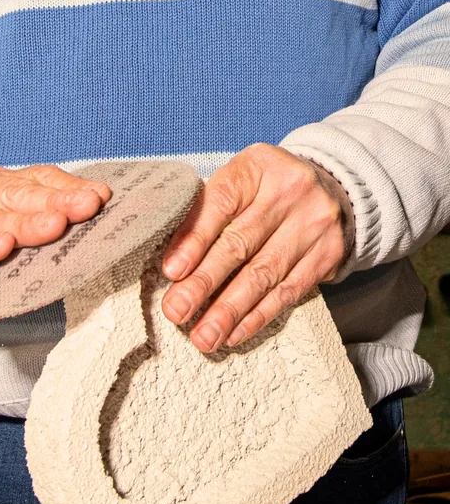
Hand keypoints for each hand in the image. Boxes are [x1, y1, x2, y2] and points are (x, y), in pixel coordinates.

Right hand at [0, 164, 111, 342]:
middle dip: (53, 202)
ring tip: (55, 225)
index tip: (99, 197)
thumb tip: (90, 208)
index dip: (63, 186)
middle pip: (11, 197)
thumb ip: (36, 222)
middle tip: (86, 208)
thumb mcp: (4, 238)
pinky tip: (2, 247)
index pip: (28, 180)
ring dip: (24, 225)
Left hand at [161, 143, 352, 352]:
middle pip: (239, 244)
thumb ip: (206, 213)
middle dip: (203, 283)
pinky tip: (233, 333)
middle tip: (176, 311)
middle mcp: (290, 191)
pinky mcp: (328, 254)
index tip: (172, 272)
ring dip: (228, 311)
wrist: (332, 186)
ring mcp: (313, 223)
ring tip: (203, 336)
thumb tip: (173, 267)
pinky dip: (257, 316)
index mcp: (257, 167)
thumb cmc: (264, 191)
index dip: (194, 240)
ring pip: (263, 275)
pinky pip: (287, 292)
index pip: (220, 203)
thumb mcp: (237, 183)